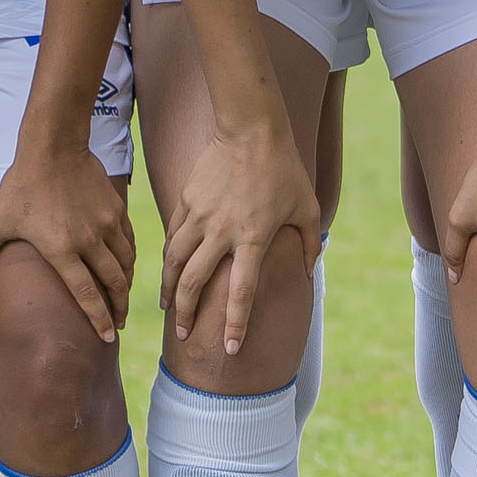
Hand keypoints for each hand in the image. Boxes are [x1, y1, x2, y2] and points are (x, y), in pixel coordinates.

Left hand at [0, 133, 135, 342]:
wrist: (53, 147)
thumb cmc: (22, 184)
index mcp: (61, 249)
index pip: (85, 294)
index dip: (98, 318)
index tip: (106, 336)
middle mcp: (88, 241)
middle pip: (113, 284)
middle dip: (118, 309)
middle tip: (119, 324)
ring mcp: (105, 225)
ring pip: (125, 264)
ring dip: (126, 286)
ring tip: (123, 299)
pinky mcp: (115, 210)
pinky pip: (128, 242)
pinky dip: (130, 259)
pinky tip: (127, 266)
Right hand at [159, 111, 322, 359]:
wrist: (250, 127)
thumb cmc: (284, 168)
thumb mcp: (307, 207)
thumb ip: (310, 244)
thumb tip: (311, 274)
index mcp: (253, 237)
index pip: (241, 292)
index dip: (235, 324)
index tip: (230, 349)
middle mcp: (222, 230)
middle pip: (194, 282)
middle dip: (185, 313)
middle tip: (182, 335)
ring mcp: (200, 215)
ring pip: (173, 261)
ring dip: (167, 289)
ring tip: (165, 308)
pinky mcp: (186, 200)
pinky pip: (172, 236)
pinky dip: (167, 258)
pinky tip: (166, 271)